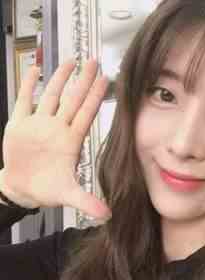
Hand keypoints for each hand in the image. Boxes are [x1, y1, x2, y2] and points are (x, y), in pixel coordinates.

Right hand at [1, 59, 111, 219]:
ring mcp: (38, 124)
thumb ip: (87, 202)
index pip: (85, 114)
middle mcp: (57, 128)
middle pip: (72, 100)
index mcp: (70, 141)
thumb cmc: (47, 189)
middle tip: (94, 61)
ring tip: (70, 61)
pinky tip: (35, 69)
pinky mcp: (19, 124)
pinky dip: (27, 85)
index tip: (105, 79)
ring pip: (51, 96)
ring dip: (59, 78)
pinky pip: (23, 100)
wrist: (23, 189)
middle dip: (82, 81)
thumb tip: (108, 215)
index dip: (95, 97)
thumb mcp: (68, 195)